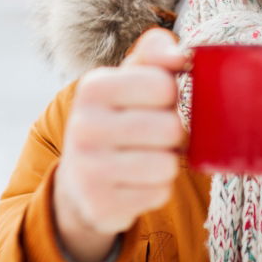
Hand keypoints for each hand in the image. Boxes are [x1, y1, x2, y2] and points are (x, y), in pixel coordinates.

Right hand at [52, 27, 186, 261]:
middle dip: (172, 132)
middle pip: (169, 128)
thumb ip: (155, 55)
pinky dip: (157, 188)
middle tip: (154, 134)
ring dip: (167, 162)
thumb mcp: (130, 78)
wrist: (80, 179)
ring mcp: (88, 169)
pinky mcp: (100, 206)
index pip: (163, 85)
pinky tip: (136, 182)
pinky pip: (158, 194)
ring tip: (147, 156)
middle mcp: (83, 126)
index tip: (154, 102)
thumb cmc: (118, 117)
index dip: (170, 96)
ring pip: (167, 164)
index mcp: (93, 87)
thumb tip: (181, 55)